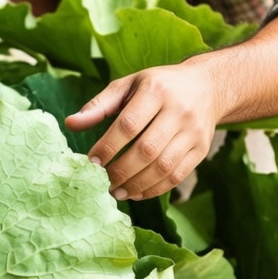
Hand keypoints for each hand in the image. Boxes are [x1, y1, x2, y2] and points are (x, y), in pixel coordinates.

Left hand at [66, 62, 218, 199]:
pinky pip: (177, 176)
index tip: (91, 162)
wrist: (207, 87)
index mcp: (156, 91)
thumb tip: (70, 124)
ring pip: (163, 167)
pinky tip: (136, 192)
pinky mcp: (202, 149)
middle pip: (147, 150)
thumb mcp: (128, 86)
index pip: (128, 125)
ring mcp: (194, 132)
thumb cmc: (158, 86)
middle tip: (102, 183)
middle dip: (120, 171)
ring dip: (136, 185)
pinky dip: (155, 189)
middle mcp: (179, 111)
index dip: (108, 147)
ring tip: (117, 192)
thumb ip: (99, 105)